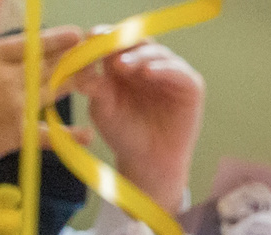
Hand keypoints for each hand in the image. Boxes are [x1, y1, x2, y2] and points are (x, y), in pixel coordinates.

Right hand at [0, 4, 83, 187]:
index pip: (29, 44)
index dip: (55, 39)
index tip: (76, 35)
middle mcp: (7, 78)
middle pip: (47, 64)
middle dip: (72, 57)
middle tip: (95, 52)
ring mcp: (15, 106)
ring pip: (53, 90)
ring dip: (75, 82)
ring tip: (94, 76)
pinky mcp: (17, 133)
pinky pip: (47, 133)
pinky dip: (67, 136)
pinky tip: (87, 135)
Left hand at [75, 40, 203, 212]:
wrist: (147, 162)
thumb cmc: (124, 135)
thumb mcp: (103, 110)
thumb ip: (95, 88)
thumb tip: (81, 70)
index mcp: (125, 68)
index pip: (116, 45)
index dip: (105, 38)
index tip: (90, 37)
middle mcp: (149, 65)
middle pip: (138, 43)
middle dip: (121, 43)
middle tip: (106, 46)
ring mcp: (170, 73)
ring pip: (157, 54)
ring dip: (138, 56)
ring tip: (121, 65)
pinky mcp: (189, 85)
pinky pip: (177, 71)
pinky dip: (163, 69)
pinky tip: (148, 72)